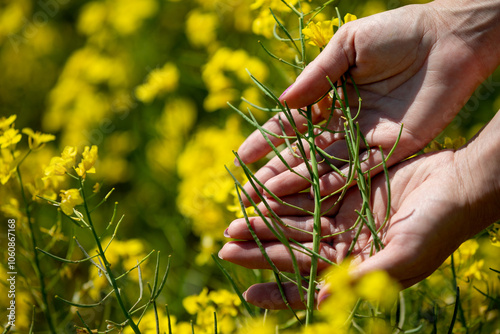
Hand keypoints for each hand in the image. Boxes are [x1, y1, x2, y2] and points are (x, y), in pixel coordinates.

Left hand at [220, 144, 499, 308]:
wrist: (458, 183)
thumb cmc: (438, 226)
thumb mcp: (404, 256)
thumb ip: (364, 277)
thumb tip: (322, 301)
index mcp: (355, 265)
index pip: (308, 283)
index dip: (277, 290)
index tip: (247, 294)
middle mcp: (343, 241)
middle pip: (293, 247)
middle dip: (259, 247)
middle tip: (224, 244)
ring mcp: (342, 211)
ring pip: (294, 218)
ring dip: (265, 220)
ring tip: (233, 221)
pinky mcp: (344, 183)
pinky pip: (306, 188)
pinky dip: (283, 191)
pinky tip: (259, 191)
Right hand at [238, 0, 499, 204]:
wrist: (448, 39)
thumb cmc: (397, 33)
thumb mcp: (348, 45)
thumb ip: (317, 75)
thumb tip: (283, 102)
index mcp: (330, 97)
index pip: (290, 125)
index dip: (266, 141)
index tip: (242, 158)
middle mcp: (343, 123)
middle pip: (302, 152)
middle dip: (274, 172)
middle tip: (246, 192)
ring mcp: (365, 139)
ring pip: (324, 167)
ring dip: (296, 184)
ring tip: (267, 199)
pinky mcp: (390, 150)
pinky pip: (357, 170)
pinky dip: (331, 183)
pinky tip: (308, 195)